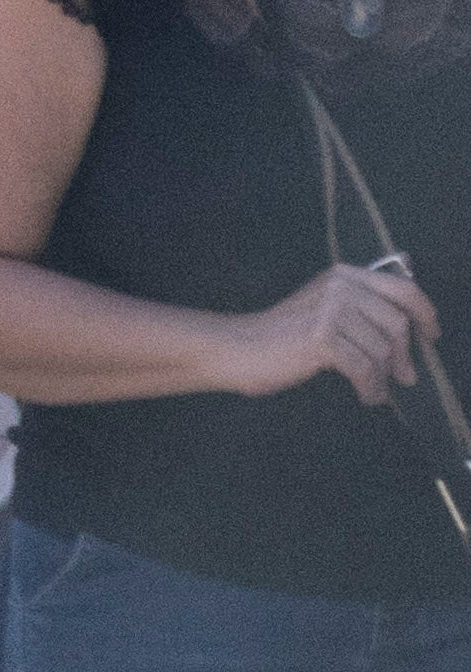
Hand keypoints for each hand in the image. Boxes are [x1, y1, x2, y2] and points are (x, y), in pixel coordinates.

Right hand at [247, 253, 440, 409]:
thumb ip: (362, 307)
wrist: (240, 347)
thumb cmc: (284, 334)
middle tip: (404, 378)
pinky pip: (364, 368)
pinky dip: (370, 388)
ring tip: (374, 391)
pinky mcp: (321, 338)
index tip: (432, 336)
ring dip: (383, 378)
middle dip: (404, 356)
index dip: (425, 313)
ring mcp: (330, 310)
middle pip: (397, 324)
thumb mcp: (326, 308)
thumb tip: (411, 326)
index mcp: (344, 275)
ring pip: (382, 350)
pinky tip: (366, 396)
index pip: (402, 289)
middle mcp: (340, 286)